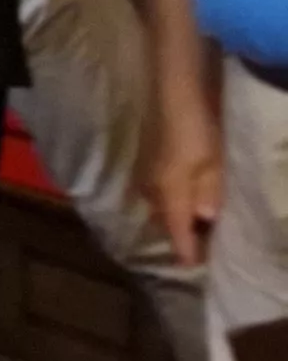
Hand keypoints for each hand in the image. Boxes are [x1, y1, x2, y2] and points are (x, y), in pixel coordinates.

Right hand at [150, 108, 226, 267]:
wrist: (174, 93)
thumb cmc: (198, 129)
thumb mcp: (214, 162)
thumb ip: (209, 192)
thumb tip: (206, 218)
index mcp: (169, 192)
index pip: (176, 230)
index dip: (186, 249)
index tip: (194, 267)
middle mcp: (151, 187)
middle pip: (163, 220)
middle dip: (177, 233)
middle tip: (197, 245)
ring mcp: (146, 172)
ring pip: (158, 205)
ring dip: (172, 215)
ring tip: (190, 222)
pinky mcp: (147, 159)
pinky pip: (156, 190)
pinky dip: (168, 199)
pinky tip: (180, 195)